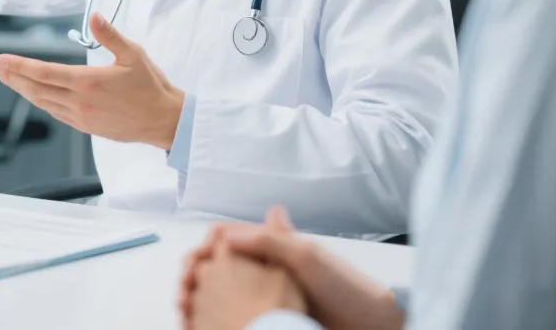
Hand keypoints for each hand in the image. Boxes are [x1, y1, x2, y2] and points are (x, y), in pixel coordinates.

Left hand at [0, 13, 183, 149]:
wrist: (162, 121)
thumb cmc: (150, 86)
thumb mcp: (133, 54)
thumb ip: (110, 36)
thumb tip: (94, 15)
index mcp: (88, 82)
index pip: (44, 73)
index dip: (19, 66)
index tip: (1, 59)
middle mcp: (79, 102)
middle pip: (36, 89)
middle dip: (13, 77)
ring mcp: (80, 117)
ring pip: (43, 102)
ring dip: (23, 89)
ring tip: (8, 78)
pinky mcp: (85, 127)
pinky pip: (55, 112)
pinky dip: (40, 101)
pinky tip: (35, 93)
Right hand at [181, 209, 402, 329]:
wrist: (371, 327)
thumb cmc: (345, 288)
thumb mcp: (307, 257)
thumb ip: (271, 240)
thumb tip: (227, 234)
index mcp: (271, 246)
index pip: (224, 236)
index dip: (204, 246)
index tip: (195, 264)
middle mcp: (263, 269)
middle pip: (215, 266)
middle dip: (192, 275)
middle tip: (184, 292)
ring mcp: (262, 297)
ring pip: (217, 294)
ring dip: (195, 299)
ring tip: (186, 312)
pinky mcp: (265, 321)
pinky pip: (229, 319)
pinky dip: (208, 321)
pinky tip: (197, 327)